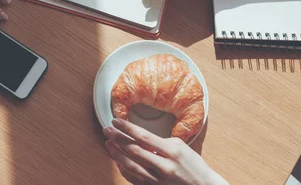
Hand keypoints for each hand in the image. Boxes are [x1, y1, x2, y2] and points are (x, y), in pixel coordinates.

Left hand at [104, 119, 228, 184]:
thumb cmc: (193, 165)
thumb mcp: (181, 146)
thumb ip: (161, 141)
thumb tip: (141, 137)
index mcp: (172, 151)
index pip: (144, 137)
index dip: (127, 128)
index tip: (116, 121)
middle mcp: (164, 166)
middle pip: (134, 150)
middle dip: (118, 138)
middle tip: (107, 130)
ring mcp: (158, 179)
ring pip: (131, 165)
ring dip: (116, 153)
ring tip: (108, 143)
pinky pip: (133, 178)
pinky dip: (123, 168)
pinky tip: (117, 160)